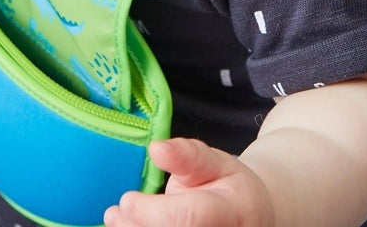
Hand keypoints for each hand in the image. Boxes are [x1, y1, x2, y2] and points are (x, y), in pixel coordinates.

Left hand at [103, 138, 275, 226]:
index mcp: (229, 211)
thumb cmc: (228, 185)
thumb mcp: (214, 161)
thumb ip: (186, 155)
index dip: (153, 213)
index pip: (188, 217)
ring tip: (118, 221)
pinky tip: (132, 226)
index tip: (127, 199)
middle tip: (114, 214)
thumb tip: (156, 148)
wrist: (252, 215)